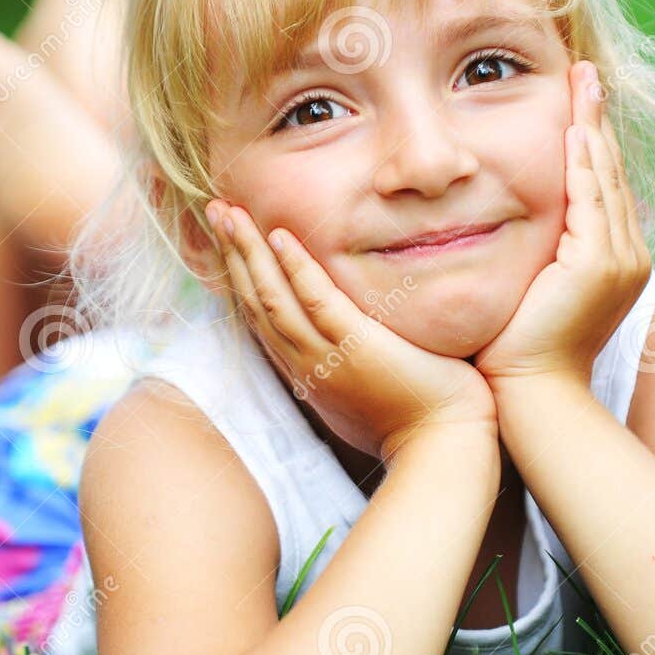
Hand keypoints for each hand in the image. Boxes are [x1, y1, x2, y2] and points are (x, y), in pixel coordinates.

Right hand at [205, 199, 498, 463]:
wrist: (442, 444)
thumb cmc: (412, 415)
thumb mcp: (362, 383)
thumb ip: (343, 355)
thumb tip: (339, 331)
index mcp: (303, 367)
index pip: (258, 313)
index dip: (237, 272)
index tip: (225, 236)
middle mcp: (303, 361)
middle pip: (254, 299)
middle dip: (230, 252)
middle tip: (213, 209)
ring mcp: (326, 354)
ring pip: (272, 297)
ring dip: (247, 251)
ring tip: (228, 212)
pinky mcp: (356, 346)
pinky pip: (316, 301)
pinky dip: (294, 268)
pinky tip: (278, 237)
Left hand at [474, 60, 651, 387]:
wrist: (532, 393)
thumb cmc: (518, 349)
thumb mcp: (532, 290)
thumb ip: (534, 255)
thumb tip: (511, 229)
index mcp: (612, 259)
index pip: (600, 184)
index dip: (590, 138)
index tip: (578, 98)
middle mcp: (626, 255)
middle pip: (608, 170)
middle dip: (596, 118)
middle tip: (585, 72)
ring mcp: (617, 259)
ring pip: (603, 177)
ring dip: (591, 126)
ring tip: (582, 82)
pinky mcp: (598, 264)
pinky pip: (590, 199)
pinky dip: (582, 162)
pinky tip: (571, 128)